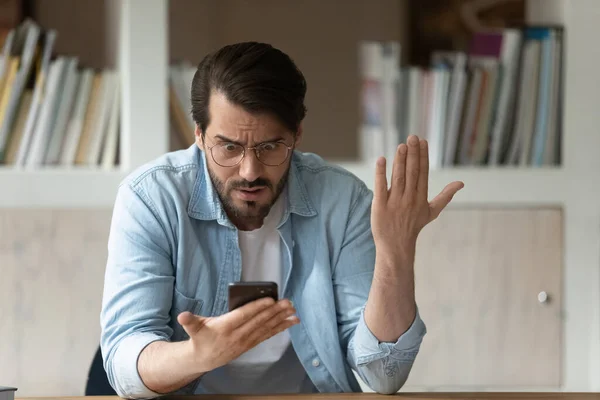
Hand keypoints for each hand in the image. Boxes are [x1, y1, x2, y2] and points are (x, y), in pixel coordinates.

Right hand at [176, 297, 298, 373]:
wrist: (203, 359)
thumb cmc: (200, 338)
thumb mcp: (194, 328)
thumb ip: (190, 321)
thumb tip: (182, 316)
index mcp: (225, 327)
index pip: (244, 315)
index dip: (257, 307)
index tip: (270, 299)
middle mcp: (238, 335)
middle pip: (259, 321)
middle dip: (275, 312)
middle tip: (288, 302)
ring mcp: (246, 341)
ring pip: (266, 328)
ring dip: (281, 320)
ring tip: (294, 312)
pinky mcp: (251, 344)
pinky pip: (268, 335)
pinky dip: (280, 328)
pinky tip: (291, 322)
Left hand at [371, 135, 463, 258]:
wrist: (396, 247)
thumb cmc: (413, 227)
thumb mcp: (432, 212)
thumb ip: (445, 196)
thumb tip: (461, 183)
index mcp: (421, 198)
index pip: (423, 173)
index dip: (423, 156)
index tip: (422, 141)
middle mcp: (409, 199)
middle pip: (412, 172)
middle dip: (413, 154)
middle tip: (412, 137)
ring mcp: (394, 202)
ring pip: (398, 178)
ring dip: (400, 161)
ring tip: (401, 146)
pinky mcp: (380, 206)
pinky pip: (380, 187)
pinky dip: (380, 173)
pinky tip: (381, 159)